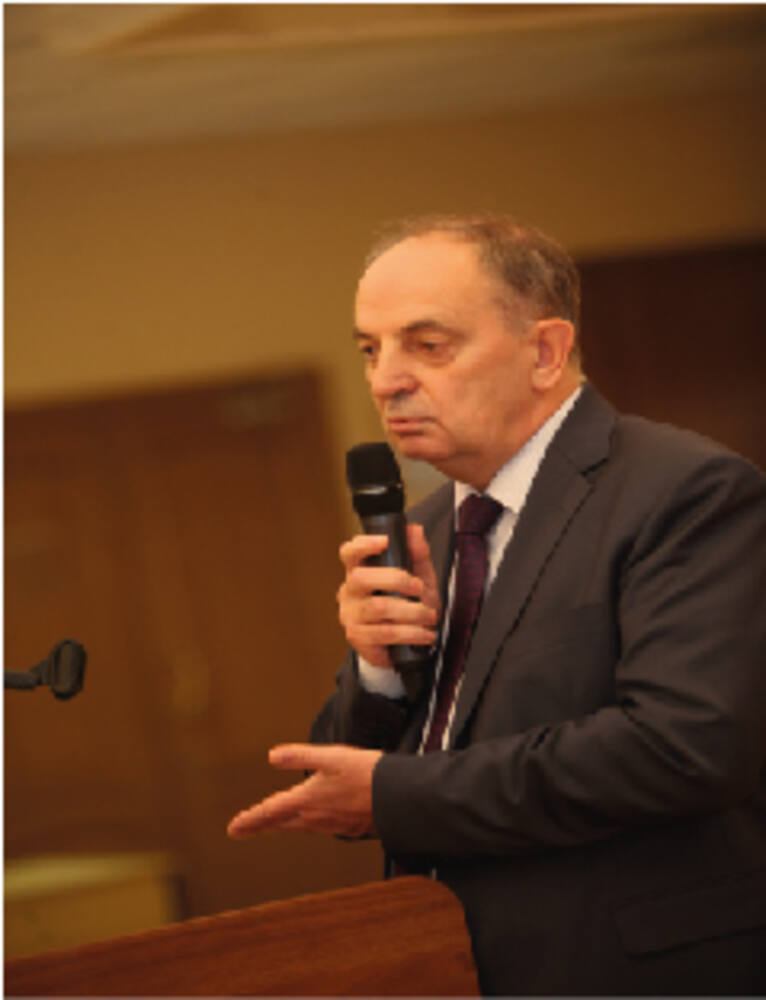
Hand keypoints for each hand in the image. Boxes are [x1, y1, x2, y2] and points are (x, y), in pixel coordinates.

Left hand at [227, 743, 381, 838]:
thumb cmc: (365, 773)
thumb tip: (272, 756)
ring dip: (280, 826)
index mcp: (306, 799)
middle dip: (260, 825)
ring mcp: (330, 824)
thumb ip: (298, 756)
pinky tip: (307, 822)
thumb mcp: (329, 756)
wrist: (396, 797)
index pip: (270, 812)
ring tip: (270, 825)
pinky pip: (315, 829)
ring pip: (297, 827)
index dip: (250, 820)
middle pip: (280, 823)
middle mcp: (314, 817)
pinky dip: (303, 826)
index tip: (234, 828)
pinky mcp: (345, 827)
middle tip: (243, 829)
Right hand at [337, 524, 440, 667]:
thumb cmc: (408, 605)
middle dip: (397, 580)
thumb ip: (417, 553)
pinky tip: (425, 634)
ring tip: (429, 615)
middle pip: (361, 578)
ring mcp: (350, 615)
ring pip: (378, 607)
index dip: (363, 545)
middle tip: (419, 588)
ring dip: (412, 611)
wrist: (405, 646)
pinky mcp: (358, 638)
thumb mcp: (419, 577)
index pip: (349, 553)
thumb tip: (414, 530)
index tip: (385, 541)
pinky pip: (385, 633)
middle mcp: (349, 591)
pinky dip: (411, 633)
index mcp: (359, 570)